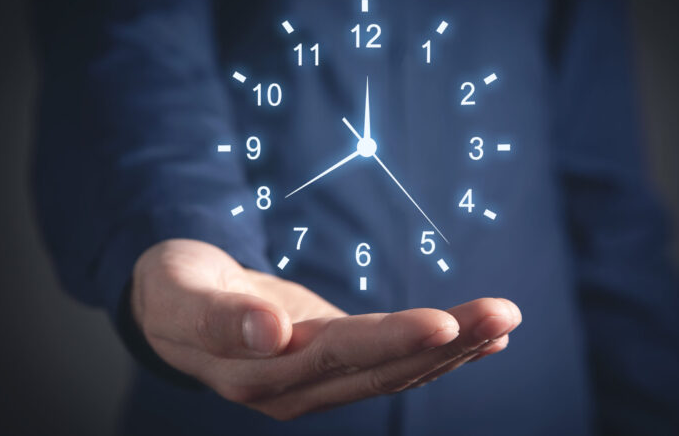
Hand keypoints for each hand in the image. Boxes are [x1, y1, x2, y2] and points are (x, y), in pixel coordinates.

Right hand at [131, 239, 521, 419]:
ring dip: (455, 348)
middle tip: (504, 313)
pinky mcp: (332, 365)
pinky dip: (439, 353)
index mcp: (259, 371)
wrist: (173, 305)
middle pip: (382, 370)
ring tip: (506, 320)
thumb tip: (270, 333)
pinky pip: (392, 364)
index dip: (392, 342)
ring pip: (396, 371)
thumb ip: (219, 316)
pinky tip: (483, 342)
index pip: (338, 356)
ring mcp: (318, 382)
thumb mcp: (179, 293)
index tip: (446, 322)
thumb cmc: (172, 290)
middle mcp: (296, 387)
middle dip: (448, 343)